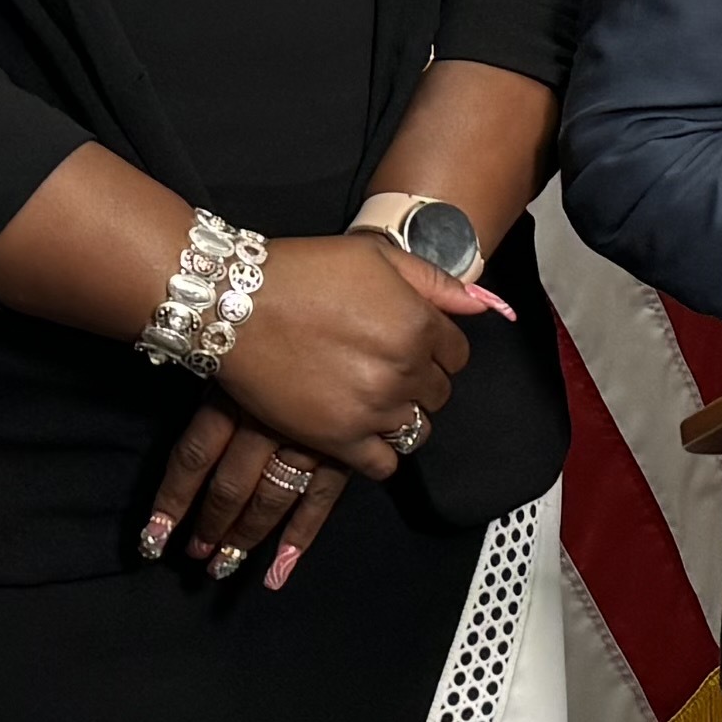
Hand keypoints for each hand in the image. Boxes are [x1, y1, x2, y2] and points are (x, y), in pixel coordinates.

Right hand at [156, 230, 491, 585]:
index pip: (458, 354)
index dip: (435, 349)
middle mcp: (403, 370)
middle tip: (382, 368)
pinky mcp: (338, 439)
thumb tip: (487, 305)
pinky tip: (358, 430)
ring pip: (415, 430)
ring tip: (368, 398)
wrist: (235, 305)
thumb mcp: (377, 257)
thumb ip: (436, 282)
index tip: (408, 344)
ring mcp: (372, 408)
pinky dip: (377, 452)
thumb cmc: (304, 273)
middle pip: (438, 394)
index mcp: (418, 324)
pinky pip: (383, 464)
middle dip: (418, 382)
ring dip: (399, 416)